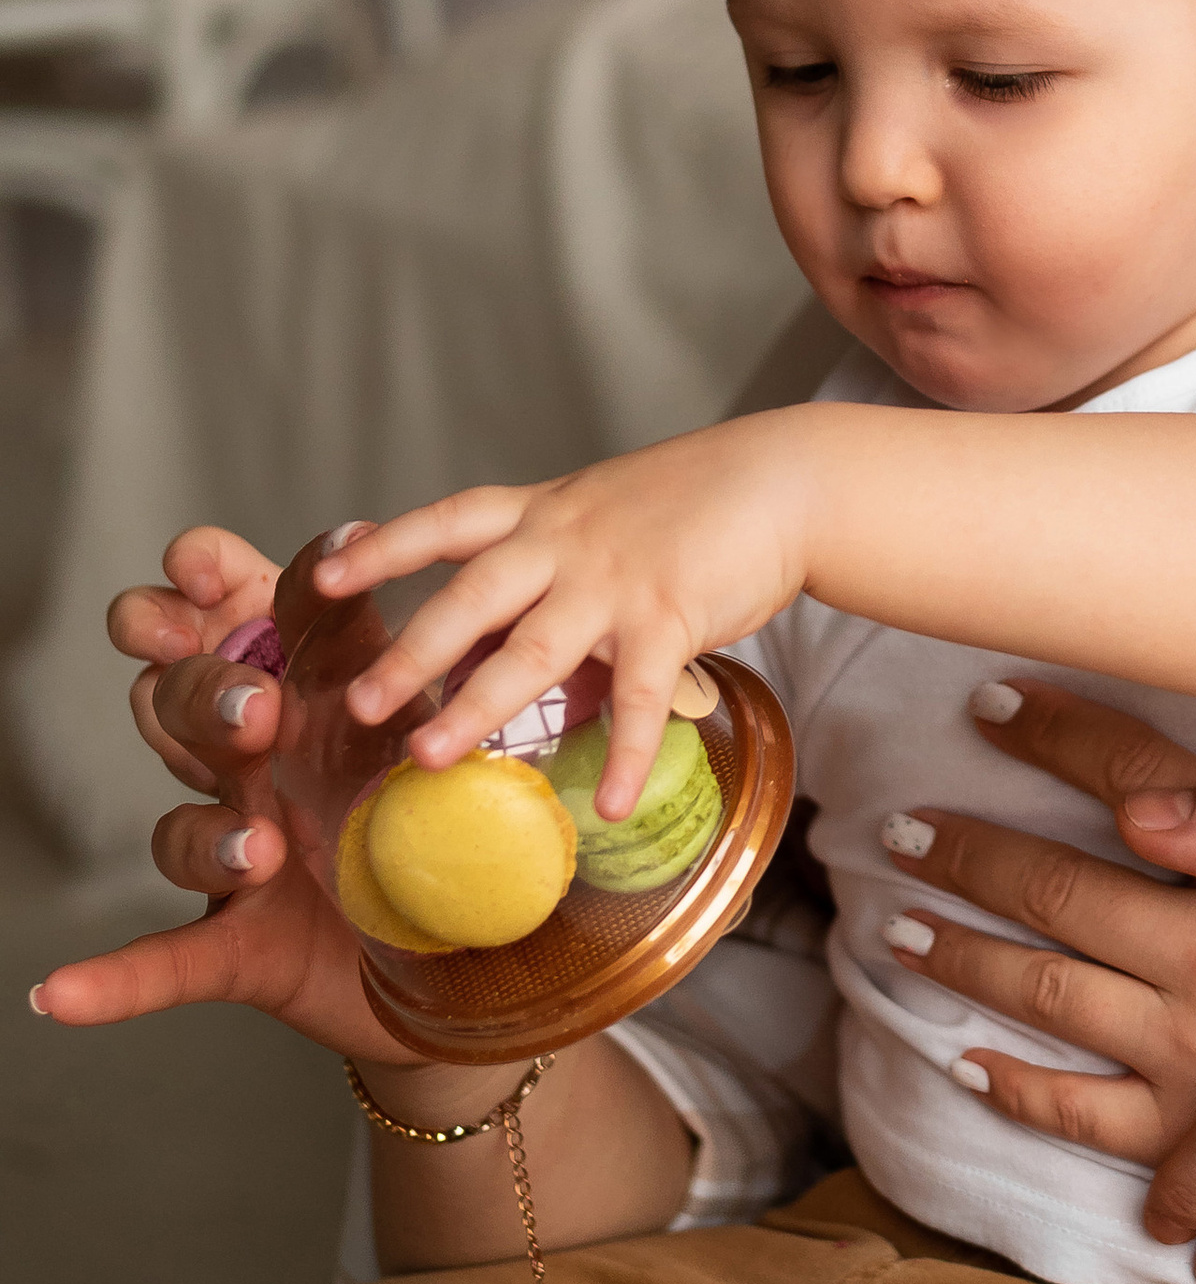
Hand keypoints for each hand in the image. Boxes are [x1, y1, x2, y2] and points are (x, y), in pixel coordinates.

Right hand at [38, 525, 414, 1066]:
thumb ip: (394, 640)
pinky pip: (165, 960)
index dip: (203, 578)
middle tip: (258, 709)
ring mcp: (242, 850)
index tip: (204, 571)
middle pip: (181, 701)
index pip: (233, 606)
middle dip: (202, 694)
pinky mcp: (244, 944)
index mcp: (313, 679)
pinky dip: (115, 979)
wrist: (481, 939)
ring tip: (261, 849)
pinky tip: (62, 992)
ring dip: (207, 833)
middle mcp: (260, 758)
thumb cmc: (453, 800)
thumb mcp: (440, 708)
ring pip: (178, 822)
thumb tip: (357, 545)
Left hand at [311, 410, 826, 815]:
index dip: (383, 548)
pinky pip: (640, 699)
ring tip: (429, 758)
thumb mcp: (601, 513)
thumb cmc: (692, 502)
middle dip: (408, 652)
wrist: (783, 479)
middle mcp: (565, 543)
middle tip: (357, 704)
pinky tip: (610, 804)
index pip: (448, 523)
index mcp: (544, 515)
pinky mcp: (669, 617)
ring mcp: (613, 582)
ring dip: (475, 707)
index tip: (324, 576)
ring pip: (529, 650)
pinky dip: (625, 755)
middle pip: (469, 597)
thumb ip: (548, 566)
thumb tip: (496, 636)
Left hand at [877, 681, 1195, 1166]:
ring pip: (1057, 1010)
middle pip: (1063, 893)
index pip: (1137, 779)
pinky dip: (1022, 1097)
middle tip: (898, 831)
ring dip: (966, 969)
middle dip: (970, 857)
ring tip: (901, 934)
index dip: (1054, 734)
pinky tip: (972, 1071)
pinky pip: (1098, 1130)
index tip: (987, 705)